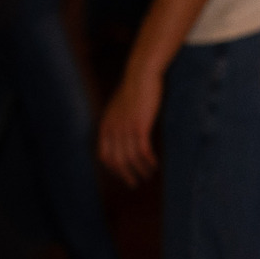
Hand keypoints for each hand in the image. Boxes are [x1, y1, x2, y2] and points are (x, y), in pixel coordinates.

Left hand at [99, 69, 162, 185]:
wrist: (141, 75)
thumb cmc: (133, 90)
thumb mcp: (119, 109)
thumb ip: (117, 123)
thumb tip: (122, 137)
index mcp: (106, 126)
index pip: (104, 156)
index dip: (113, 169)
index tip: (123, 175)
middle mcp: (113, 130)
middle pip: (117, 162)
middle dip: (126, 175)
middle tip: (135, 183)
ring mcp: (126, 129)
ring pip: (131, 159)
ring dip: (140, 170)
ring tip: (148, 175)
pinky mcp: (140, 126)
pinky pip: (143, 151)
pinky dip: (148, 161)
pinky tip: (154, 165)